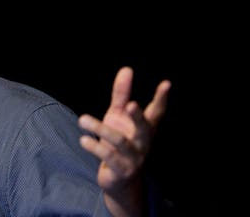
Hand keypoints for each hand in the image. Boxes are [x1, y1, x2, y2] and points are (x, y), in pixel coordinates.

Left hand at [78, 66, 170, 215]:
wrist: (118, 180)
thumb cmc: (119, 143)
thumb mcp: (117, 116)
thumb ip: (121, 94)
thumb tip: (127, 69)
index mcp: (145, 128)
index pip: (157, 112)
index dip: (162, 99)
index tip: (166, 83)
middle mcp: (143, 143)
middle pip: (144, 129)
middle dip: (138, 117)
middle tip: (131, 104)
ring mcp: (134, 158)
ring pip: (119, 142)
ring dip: (100, 130)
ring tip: (82, 119)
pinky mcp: (121, 171)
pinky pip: (109, 158)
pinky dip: (95, 147)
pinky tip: (83, 139)